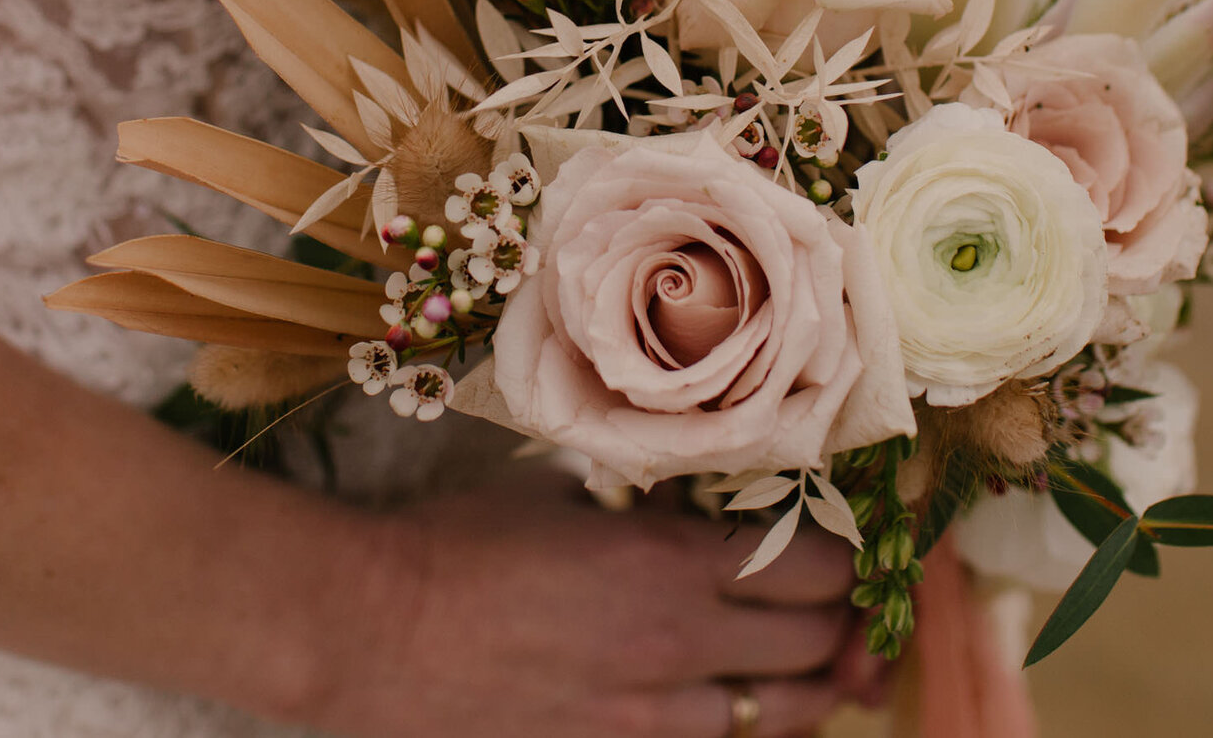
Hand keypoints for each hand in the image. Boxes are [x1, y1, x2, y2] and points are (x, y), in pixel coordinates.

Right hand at [323, 479, 859, 737]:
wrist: (368, 630)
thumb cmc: (455, 546)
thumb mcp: (565, 497)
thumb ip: (649, 512)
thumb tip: (701, 512)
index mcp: (669, 563)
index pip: (817, 567)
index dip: (845, 557)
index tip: (841, 543)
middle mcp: (678, 647)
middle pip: (818, 646)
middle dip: (842, 625)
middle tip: (840, 607)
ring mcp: (648, 719)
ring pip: (786, 717)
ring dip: (809, 687)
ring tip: (813, 669)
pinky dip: (738, 726)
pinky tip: (731, 707)